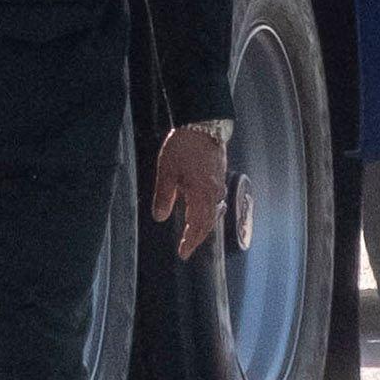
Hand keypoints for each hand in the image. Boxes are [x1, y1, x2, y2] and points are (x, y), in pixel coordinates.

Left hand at [147, 120, 233, 258]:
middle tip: (186, 248)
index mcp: (202, 195)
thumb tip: (159, 217)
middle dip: (197, 237)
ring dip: (203, 225)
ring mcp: (219, 185)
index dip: (190, 241)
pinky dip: (208, 212)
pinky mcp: (220, 177)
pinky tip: (201, 210)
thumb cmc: (184, 147)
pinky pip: (215, 201)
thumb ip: (164, 196)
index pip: (198, 226)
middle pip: (208, 223)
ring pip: (213, 212)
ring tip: (193, 234)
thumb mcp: (167, 171)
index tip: (183, 254)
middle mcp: (215, 194)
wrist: (204, 125)